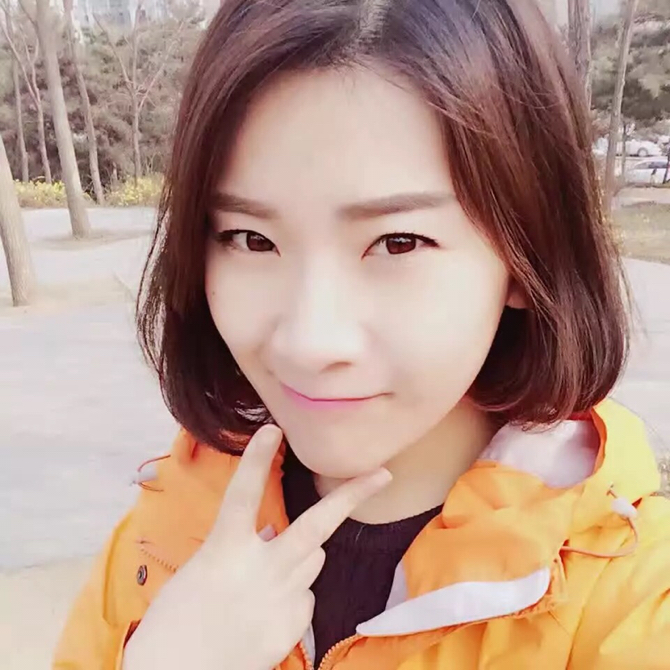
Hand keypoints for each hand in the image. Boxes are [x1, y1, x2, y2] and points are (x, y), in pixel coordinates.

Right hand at [122, 424, 391, 669]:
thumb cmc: (176, 619)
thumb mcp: (204, 570)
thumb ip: (242, 548)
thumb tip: (272, 535)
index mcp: (224, 550)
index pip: (243, 494)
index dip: (257, 459)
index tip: (272, 429)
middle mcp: (260, 570)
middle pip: (316, 527)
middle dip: (352, 497)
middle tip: (384, 474)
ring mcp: (281, 601)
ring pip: (313, 560)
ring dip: (302, 556)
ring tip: (269, 575)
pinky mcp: (291, 628)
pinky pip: (306, 597)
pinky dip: (293, 595)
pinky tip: (266, 610)